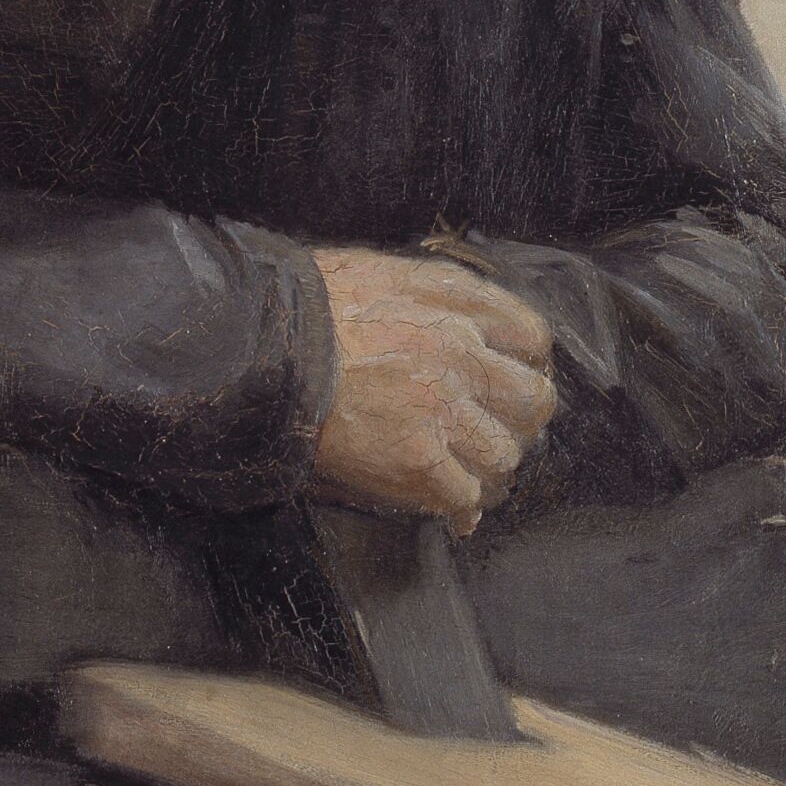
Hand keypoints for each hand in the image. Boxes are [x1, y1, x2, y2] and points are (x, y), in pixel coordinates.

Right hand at [307, 246, 560, 532]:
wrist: (254, 347)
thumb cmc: (297, 307)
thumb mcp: (370, 271)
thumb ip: (422, 289)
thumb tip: (451, 315)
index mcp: (449, 304)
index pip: (529, 337)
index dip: (523, 363)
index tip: (508, 377)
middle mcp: (459, 354)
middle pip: (531, 399)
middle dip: (517, 419)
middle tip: (492, 431)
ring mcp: (442, 409)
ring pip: (503, 453)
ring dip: (485, 465)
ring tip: (464, 473)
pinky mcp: (419, 459)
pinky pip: (466, 496)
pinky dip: (460, 509)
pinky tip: (453, 513)